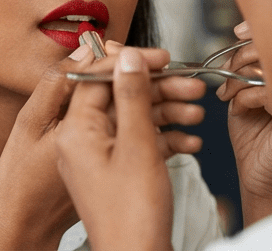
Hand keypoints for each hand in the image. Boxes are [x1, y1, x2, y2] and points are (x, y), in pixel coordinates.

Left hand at [0, 43, 201, 250]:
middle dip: (155, 88)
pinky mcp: (113, 174)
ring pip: (130, 120)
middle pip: (117, 97)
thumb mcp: (137, 147)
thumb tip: (128, 56)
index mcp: (73, 129)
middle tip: (190, 83)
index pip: (98, 78)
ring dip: (164, 112)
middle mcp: (78, 139)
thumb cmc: (133, 215)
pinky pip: (135, 144)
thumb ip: (132, 97)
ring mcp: (95, 157)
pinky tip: (191, 140)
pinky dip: (161, 139)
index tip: (163, 56)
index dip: (131, 62)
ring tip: (198, 110)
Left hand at [217, 21, 271, 224]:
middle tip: (224, 75)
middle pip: (269, 52)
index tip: (238, 32)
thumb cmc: (251, 137)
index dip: (257, 32)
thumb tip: (237, 40)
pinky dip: (244, 97)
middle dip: (238, 58)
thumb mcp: (242, 94)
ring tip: (226, 95)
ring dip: (237, 79)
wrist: (258, 175)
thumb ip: (242, 69)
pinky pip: (266, 92)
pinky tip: (237, 108)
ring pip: (266, 70)